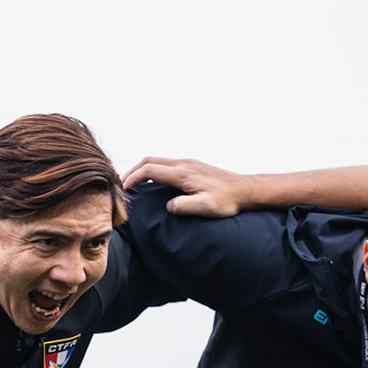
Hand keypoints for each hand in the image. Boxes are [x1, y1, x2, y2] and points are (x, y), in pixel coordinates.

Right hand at [119, 157, 255, 216]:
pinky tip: (153, 182)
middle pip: (150, 161)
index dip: (133, 179)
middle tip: (122, 185)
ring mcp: (188, 163)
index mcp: (183, 173)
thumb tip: (168, 206)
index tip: (123, 189)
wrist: (245, 190)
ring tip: (133, 183)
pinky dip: (153, 170)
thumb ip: (184, 206)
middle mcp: (184, 164)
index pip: (150, 170)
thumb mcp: (206, 207)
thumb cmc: (227, 200)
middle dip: (133, 171)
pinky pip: (166, 163)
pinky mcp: (193, 166)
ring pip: (158, 160)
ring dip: (142, 169)